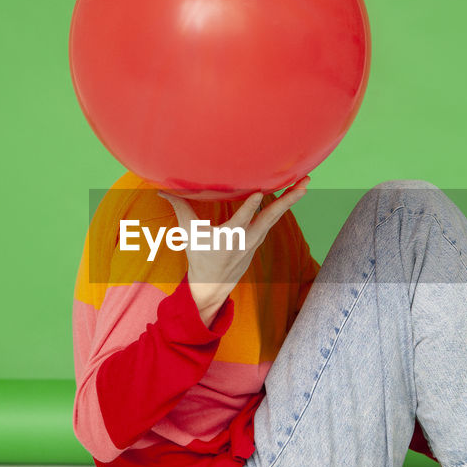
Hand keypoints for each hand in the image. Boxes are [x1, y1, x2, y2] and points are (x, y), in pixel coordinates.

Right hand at [158, 176, 309, 325]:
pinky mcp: (260, 239)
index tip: (259, 193)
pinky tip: (292, 193)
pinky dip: (282, 207)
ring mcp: (256, 240)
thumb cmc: (199, 256)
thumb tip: (162, 190)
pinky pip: (273, 220)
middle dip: (288, 200)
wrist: (213, 283)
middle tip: (304, 183)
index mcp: (228, 238)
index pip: (240, 220)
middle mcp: (247, 239)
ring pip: (276, 217)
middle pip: (271, 217)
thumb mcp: (188, 234)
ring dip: (291, 200)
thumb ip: (180, 208)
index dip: (249, 207)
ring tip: (305, 183)